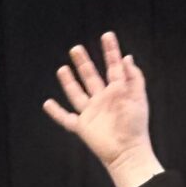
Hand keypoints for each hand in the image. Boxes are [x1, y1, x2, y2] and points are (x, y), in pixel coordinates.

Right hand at [42, 34, 154, 174]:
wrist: (128, 151)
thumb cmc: (135, 126)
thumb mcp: (138, 98)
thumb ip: (133, 78)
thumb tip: (127, 58)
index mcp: (117, 91)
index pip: (113, 66)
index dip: (110, 50)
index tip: (107, 35)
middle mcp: (102, 100)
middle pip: (90, 77)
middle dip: (83, 62)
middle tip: (76, 48)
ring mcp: (91, 113)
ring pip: (77, 93)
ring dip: (69, 81)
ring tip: (63, 68)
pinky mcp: (82, 127)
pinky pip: (66, 119)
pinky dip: (56, 112)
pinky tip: (47, 103)